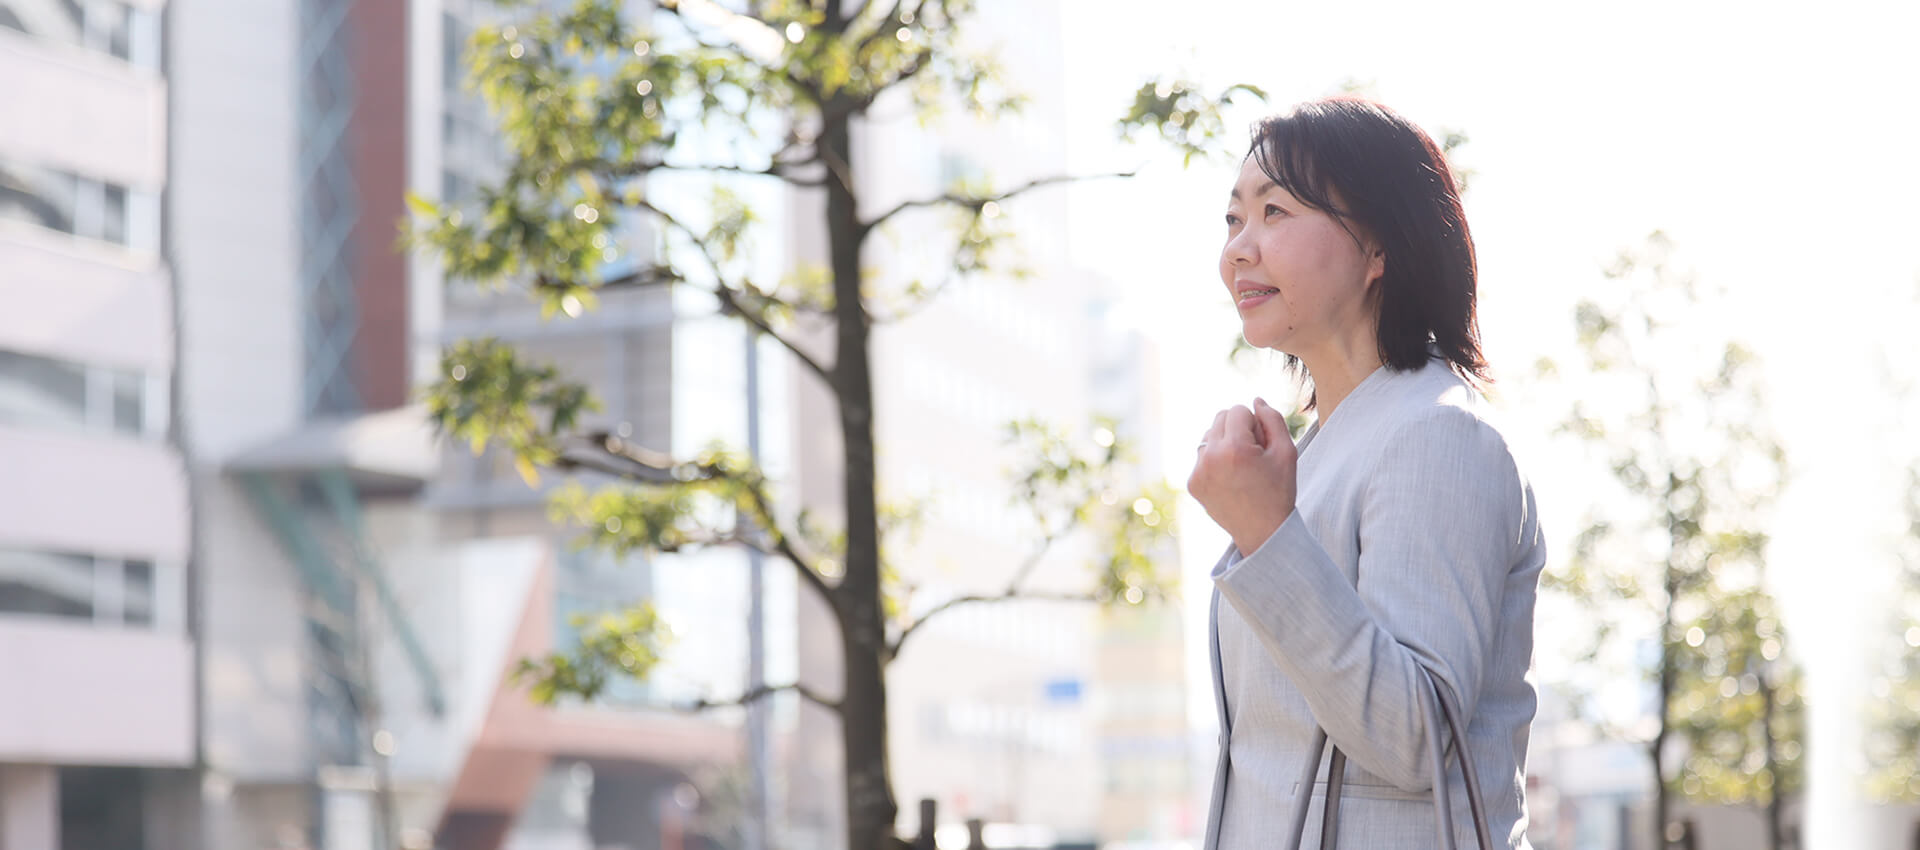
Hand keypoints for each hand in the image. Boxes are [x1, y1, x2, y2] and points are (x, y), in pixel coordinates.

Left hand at [1187, 397, 1298, 556]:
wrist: (1263, 532)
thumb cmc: (1279, 491)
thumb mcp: (1286, 452)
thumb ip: (1272, 419)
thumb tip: (1255, 400)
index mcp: (1234, 448)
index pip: (1238, 410)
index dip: (1255, 424)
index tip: (1262, 446)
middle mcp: (1210, 458)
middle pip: (1220, 417)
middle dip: (1238, 429)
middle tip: (1254, 454)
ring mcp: (1198, 472)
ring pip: (1209, 435)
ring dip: (1225, 442)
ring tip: (1242, 467)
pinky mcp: (1192, 483)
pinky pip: (1203, 456)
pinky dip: (1216, 460)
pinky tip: (1231, 479)